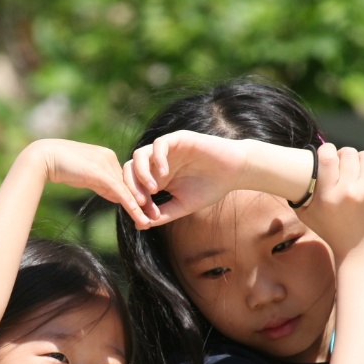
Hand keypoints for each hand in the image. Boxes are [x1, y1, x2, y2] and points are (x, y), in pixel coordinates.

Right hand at [28, 139, 150, 225]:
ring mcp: (105, 163)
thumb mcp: (85, 176)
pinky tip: (139, 214)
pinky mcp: (100, 172)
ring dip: (140, 206)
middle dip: (142, 202)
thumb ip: (101, 184)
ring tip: (150, 221)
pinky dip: (130, 203)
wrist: (43, 158)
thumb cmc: (59, 167)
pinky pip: (119, 191)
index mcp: (106, 157)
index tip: (144, 209)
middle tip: (153, 217)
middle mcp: (109, 158)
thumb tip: (116, 196)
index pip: (124, 180)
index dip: (134, 196)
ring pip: (127, 188)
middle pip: (129, 184)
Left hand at [122, 131, 252, 227]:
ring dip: (141, 174)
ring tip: (153, 189)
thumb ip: (162, 214)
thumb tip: (140, 225)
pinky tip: (165, 175)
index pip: (133, 184)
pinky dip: (157, 159)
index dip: (133, 200)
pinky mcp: (178, 139)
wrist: (234, 172)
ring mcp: (166, 150)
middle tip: (141, 202)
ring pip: (139, 155)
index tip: (143, 215)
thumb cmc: (210, 189)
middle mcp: (157, 162)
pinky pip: (159, 144)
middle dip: (132, 187)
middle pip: (130, 169)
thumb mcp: (182, 205)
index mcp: (156, 177)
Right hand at [302, 143, 363, 259]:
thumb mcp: (307, 215)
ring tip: (359, 170)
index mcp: (328, 196)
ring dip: (361, 160)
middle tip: (344, 164)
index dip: (327, 149)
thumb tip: (288, 170)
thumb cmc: (331, 231)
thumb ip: (297, 194)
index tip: (328, 154)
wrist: (362, 252)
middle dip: (345, 155)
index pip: (327, 156)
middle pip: (348, 152)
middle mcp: (349, 192)